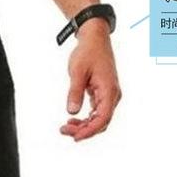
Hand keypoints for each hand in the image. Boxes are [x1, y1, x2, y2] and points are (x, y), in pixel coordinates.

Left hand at [60, 19, 121, 141]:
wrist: (94, 39)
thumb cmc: (88, 52)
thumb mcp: (77, 72)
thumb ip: (75, 92)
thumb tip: (72, 111)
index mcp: (109, 91)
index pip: (103, 118)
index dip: (89, 131)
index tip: (75, 137)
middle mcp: (112, 95)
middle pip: (101, 122)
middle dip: (84, 130)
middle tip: (64, 130)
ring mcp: (109, 95)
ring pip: (99, 119)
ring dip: (84, 126)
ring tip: (66, 126)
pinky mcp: (103, 94)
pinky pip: (96, 112)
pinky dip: (85, 119)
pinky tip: (72, 119)